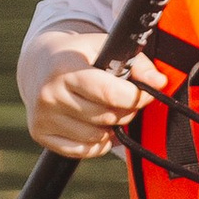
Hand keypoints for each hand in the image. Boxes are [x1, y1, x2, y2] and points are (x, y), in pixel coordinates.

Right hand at [28, 41, 158, 157]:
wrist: (39, 65)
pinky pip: (84, 151)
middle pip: (107, 117)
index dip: (136, 97)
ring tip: (109, 110)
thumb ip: (138, 64)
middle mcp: (50, 93)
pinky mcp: (40, 134)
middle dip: (126, 111)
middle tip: (126, 100)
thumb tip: (160, 83)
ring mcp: (43, 116)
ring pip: (97, 138)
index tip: (147, 93)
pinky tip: (98, 125)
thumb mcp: (106, 48)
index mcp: (66, 67)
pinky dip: (98, 143)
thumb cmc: (81, 56)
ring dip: (112, 128)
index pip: (109, 93)